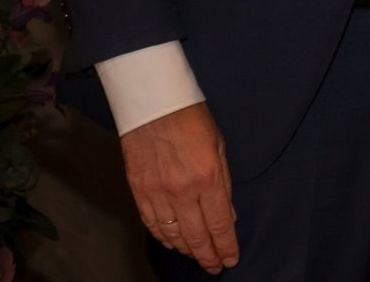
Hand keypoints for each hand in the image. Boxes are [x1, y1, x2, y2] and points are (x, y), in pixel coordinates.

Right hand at [121, 102, 237, 271]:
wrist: (153, 104)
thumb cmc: (192, 119)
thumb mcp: (219, 147)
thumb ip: (224, 184)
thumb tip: (228, 215)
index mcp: (208, 178)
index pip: (219, 224)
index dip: (225, 246)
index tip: (230, 259)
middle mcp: (182, 191)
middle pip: (196, 236)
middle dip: (207, 255)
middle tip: (214, 266)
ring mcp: (157, 193)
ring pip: (172, 234)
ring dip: (186, 249)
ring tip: (197, 255)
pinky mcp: (138, 191)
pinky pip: (151, 224)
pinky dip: (163, 237)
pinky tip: (173, 243)